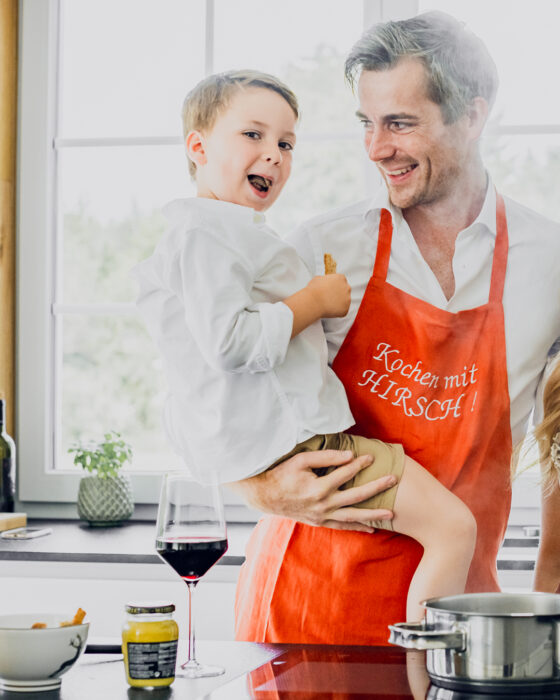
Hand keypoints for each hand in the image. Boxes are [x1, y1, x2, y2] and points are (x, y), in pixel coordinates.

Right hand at [227, 450, 395, 532]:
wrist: (265, 495)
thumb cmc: (282, 474)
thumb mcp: (301, 460)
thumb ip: (326, 458)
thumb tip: (350, 456)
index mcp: (319, 488)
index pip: (346, 474)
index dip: (360, 464)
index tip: (371, 457)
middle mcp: (323, 504)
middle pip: (357, 496)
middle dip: (377, 487)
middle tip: (394, 480)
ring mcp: (322, 516)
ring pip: (353, 516)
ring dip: (373, 514)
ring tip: (392, 513)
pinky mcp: (320, 522)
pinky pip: (343, 526)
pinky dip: (358, 527)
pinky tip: (372, 528)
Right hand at [307, 274, 350, 318]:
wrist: (313, 302)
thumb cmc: (314, 290)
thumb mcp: (318, 279)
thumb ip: (325, 280)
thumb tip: (325, 283)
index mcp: (341, 278)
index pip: (341, 281)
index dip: (335, 286)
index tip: (330, 290)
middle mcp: (347, 288)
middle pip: (345, 291)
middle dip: (338, 294)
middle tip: (329, 298)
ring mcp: (347, 299)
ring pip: (344, 301)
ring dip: (338, 303)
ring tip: (327, 304)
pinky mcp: (346, 309)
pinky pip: (342, 310)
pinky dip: (337, 311)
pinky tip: (329, 310)